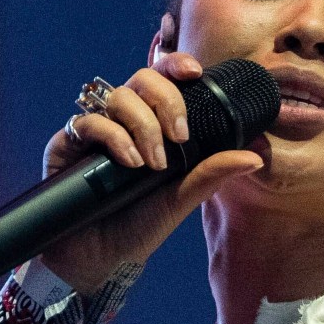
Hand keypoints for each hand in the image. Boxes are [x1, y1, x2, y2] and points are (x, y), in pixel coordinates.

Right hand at [33, 51, 265, 294]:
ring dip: (142, 125)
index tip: (196, 73)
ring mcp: (94, 130)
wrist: (100, 259)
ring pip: (118, 97)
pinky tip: (129, 162)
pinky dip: (112, 137)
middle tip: (180, 135)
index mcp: (152, 124)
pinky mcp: (66, 144)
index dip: (177, 65)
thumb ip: (213, 172)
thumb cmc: (139, 225)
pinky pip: (88, 122)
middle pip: (142, 79)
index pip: (163, 79)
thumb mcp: (182, 198)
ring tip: (152, 163)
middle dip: (166, 101)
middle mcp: (123, 120)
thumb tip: (256, 155)